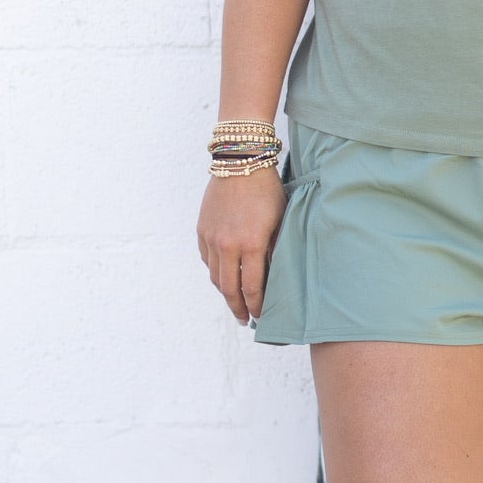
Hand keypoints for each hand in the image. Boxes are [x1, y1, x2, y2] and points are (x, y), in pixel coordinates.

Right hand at [196, 166, 288, 322]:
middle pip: (229, 288)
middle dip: (238, 308)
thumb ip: (275, 250)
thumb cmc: (267, 190)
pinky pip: (207, 260)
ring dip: (225, 292)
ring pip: (215, 276)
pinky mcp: (202, 230)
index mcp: (251, 244)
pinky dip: (215, 272)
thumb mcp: (280, 221)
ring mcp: (211, 238)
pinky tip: (224, 276)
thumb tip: (274, 276)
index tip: (261, 316)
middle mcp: (228, 245)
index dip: (256, 306)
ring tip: (234, 301)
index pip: (251, 287)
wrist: (240, 162)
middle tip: (244, 320)